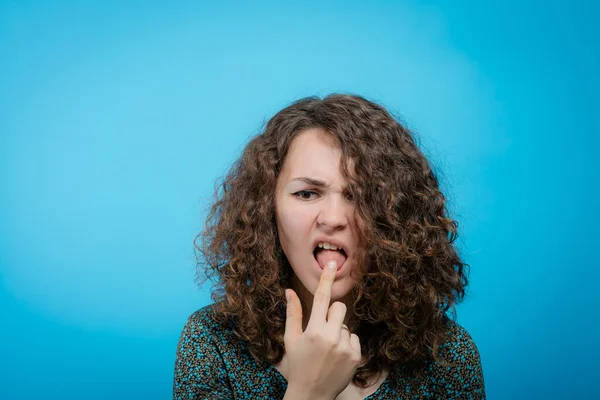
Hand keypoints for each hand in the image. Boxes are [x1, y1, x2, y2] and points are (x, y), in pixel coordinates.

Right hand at [284, 260, 361, 398]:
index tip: (332, 263)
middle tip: (323, 329)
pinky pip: (354, 339)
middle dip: (333, 314)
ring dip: (338, 332)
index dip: (326, 279)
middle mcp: (331, 337)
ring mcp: (345, 347)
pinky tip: (337, 357)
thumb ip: (292, 313)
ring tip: (328, 350)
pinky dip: (347, 345)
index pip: (321, 298)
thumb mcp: (291, 339)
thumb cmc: (298, 364)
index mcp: (313, 330)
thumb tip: (288, 290)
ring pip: (346, 325)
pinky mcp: (356, 356)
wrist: (312, 393)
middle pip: (340, 308)